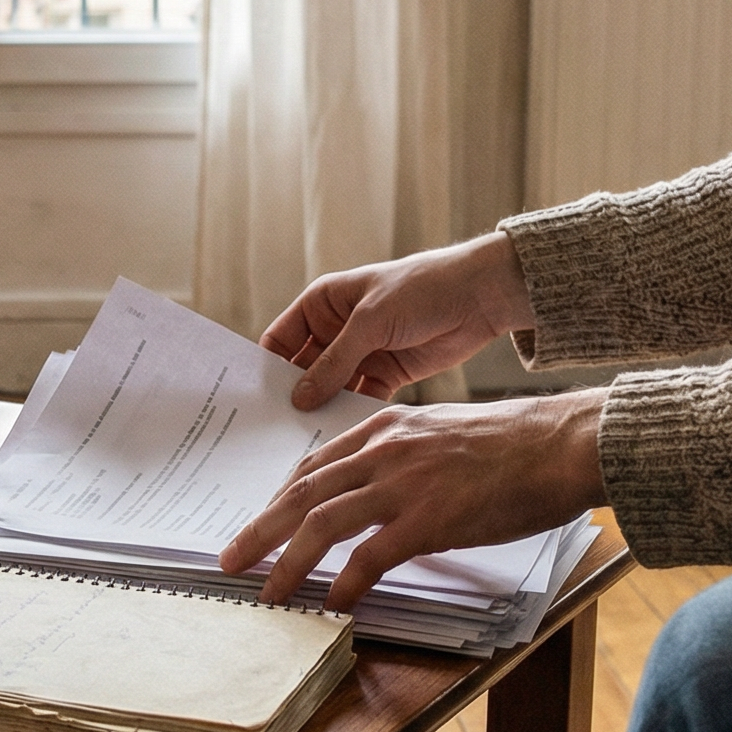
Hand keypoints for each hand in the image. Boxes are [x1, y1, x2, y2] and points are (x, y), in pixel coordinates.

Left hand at [218, 390, 606, 608]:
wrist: (560, 444)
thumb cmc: (513, 445)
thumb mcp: (442, 434)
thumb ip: (404, 458)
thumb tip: (382, 496)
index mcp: (385, 428)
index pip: (314, 464)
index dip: (280, 498)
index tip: (260, 523)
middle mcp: (384, 451)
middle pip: (302, 493)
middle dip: (259, 530)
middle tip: (230, 561)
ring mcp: (403, 483)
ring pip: (322, 524)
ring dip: (288, 563)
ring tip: (268, 593)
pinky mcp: (429, 518)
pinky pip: (370, 556)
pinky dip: (345, 584)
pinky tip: (333, 606)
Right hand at [263, 234, 535, 412]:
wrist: (478, 297)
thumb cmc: (420, 289)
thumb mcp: (370, 322)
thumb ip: (334, 361)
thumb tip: (299, 398)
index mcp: (322, 304)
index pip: (280, 340)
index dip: (266, 369)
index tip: (254, 403)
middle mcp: (336, 330)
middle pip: (303, 370)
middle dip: (294, 397)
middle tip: (276, 431)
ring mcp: (360, 354)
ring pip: (331, 389)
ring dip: (323, 411)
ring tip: (306, 441)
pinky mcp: (385, 375)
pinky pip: (359, 400)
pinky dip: (352, 416)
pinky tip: (343, 438)